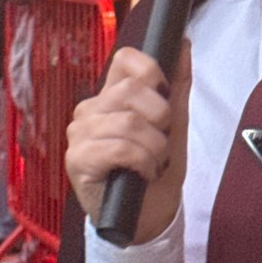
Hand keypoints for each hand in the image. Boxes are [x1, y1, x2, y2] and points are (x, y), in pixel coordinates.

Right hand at [66, 44, 191, 243]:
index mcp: (111, 96)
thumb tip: (184, 44)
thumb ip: (177, 85)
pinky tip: (142, 173)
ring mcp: (79, 135)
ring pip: (128, 122)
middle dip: (160, 117)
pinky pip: (120, 147)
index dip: (151, 72)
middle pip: (129, 90)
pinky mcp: (77, 160)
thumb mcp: (174, 124)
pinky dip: (142, 161)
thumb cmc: (157, 170)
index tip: (165, 97)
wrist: (149, 218)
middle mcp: (90, 110)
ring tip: (153, 162)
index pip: (125, 60)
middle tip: (162, 141)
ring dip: (154, 147)